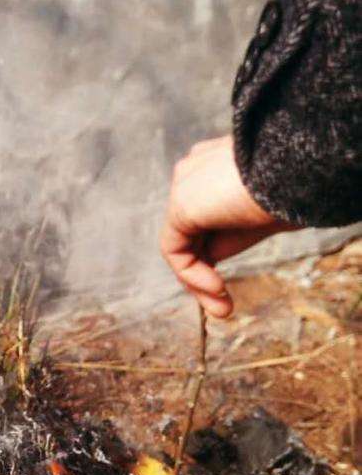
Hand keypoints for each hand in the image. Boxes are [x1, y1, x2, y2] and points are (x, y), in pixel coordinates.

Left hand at [159, 135, 292, 317]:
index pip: (202, 218)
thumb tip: (210, 258)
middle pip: (189, 234)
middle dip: (203, 275)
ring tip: (223, 308)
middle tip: (224, 308)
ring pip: (181, 243)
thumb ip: (235, 232)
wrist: (301, 168)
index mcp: (216, 166)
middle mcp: (195, 171)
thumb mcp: (266, 216)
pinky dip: (191, 274)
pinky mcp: (181, 202)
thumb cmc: (298, 187)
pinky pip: (174, 249)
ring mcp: (186, 184)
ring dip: (198, 282)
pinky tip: (217, 288)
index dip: (211, 255)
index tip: (230, 282)